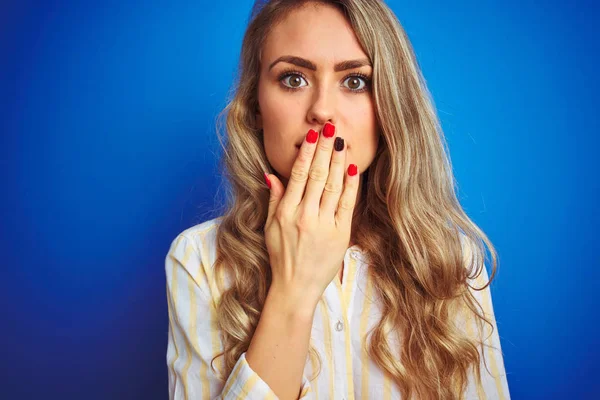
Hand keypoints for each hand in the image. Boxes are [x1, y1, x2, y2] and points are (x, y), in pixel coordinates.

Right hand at [263, 122, 359, 307]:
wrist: (295, 287)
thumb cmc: (281, 256)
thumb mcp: (270, 227)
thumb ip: (274, 198)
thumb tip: (271, 173)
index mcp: (287, 212)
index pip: (299, 175)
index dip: (307, 153)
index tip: (313, 135)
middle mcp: (305, 216)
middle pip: (318, 175)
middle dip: (325, 149)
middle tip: (331, 128)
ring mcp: (324, 225)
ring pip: (334, 186)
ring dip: (339, 161)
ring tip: (342, 142)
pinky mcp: (340, 234)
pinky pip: (347, 204)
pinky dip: (351, 185)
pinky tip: (353, 168)